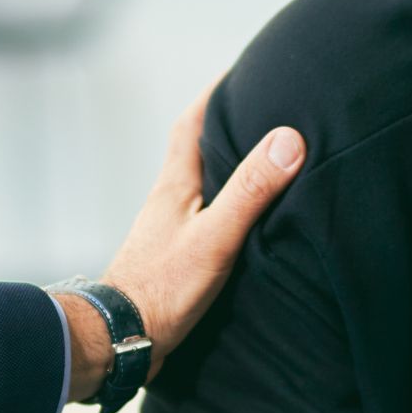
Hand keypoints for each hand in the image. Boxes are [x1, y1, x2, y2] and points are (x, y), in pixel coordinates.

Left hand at [62, 88, 304, 398]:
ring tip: (261, 161)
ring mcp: (169, 231)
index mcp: (175, 185)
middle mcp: (169, 201)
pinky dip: (225, 210)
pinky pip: (204, 220)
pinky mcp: (174, 259)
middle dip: (226, 127)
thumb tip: (288, 139)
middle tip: (261, 109)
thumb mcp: (216, 238)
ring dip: (226, 171)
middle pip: (196, 150)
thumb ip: (250, 191)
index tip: (243, 71)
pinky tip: (242, 224)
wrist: (122, 341)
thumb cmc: (163, 290)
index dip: (217, 94)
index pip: (192, 123)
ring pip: (200, 187)